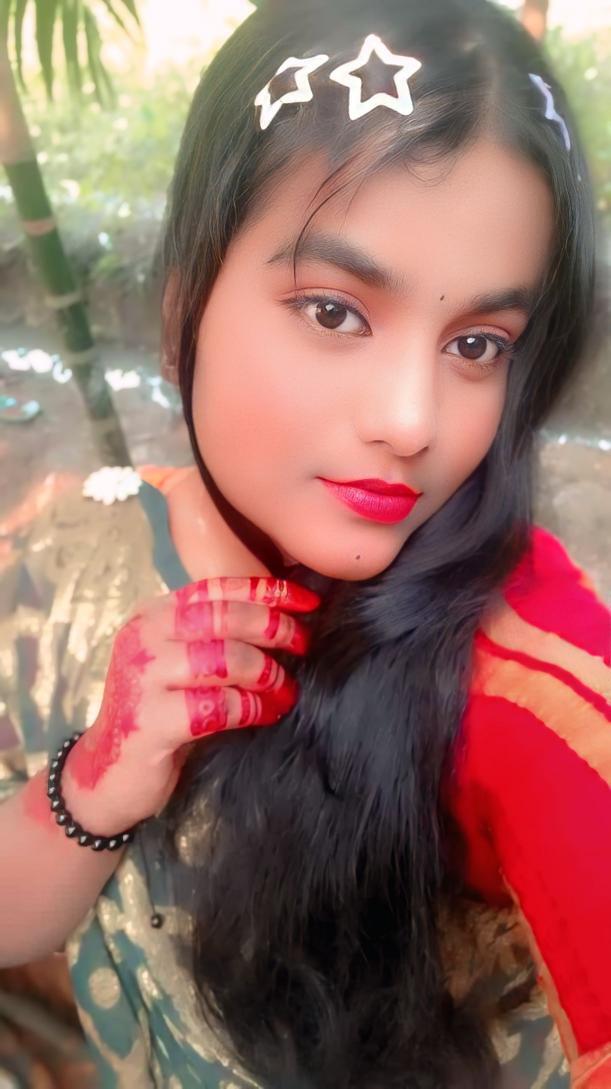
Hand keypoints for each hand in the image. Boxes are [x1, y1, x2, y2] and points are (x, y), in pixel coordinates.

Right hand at [60, 576, 320, 834]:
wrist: (105, 773)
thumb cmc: (156, 713)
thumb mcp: (178, 662)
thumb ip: (214, 637)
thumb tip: (283, 619)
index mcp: (154, 615)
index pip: (217, 588)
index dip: (267, 592)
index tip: (307, 603)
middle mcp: (144, 636)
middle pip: (224, 617)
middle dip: (274, 628)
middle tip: (302, 646)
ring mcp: (143, 677)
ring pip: (225, 659)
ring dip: (267, 674)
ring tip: (285, 690)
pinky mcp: (150, 720)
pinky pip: (217, 707)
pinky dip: (251, 709)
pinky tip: (265, 713)